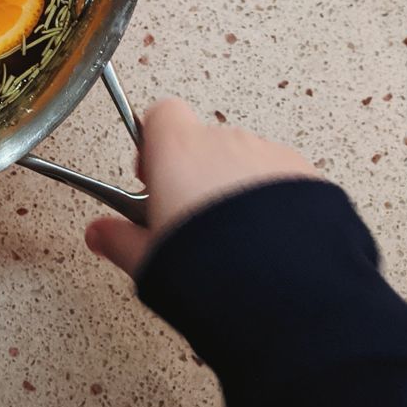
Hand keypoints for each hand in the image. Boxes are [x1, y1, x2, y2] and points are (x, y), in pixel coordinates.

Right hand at [85, 98, 318, 277]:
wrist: (284, 290)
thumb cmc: (209, 267)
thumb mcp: (148, 260)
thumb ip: (119, 239)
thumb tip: (98, 235)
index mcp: (177, 150)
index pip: (160, 115)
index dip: (153, 142)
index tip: (152, 177)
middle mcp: (224, 142)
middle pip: (203, 143)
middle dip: (197, 175)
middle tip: (191, 221)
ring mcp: (269, 156)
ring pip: (244, 162)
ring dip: (236, 188)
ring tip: (236, 240)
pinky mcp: (308, 177)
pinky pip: (282, 181)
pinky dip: (274, 202)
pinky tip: (270, 244)